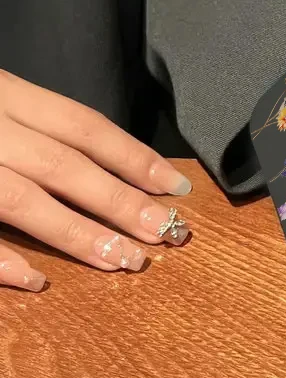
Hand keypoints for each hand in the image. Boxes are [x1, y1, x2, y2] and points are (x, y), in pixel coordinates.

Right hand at [0, 71, 192, 290]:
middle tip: (169, 233)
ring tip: (124, 261)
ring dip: (76, 234)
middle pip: (64, 164)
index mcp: (5, 93)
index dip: (134, 156)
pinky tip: (36, 284)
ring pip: (21, 199)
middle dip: (121, 201)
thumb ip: (39, 127)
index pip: (84, 125)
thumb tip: (115, 171)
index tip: (177, 187)